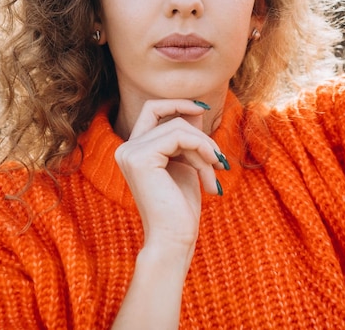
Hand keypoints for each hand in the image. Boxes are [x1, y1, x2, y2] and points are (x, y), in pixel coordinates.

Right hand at [115, 99, 224, 253]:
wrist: (174, 240)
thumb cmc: (181, 207)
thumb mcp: (187, 163)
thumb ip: (187, 137)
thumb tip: (196, 109)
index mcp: (133, 149)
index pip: (152, 109)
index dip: (177, 103)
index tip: (203, 109)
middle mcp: (126, 148)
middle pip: (168, 116)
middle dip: (198, 131)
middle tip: (217, 156)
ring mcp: (130, 152)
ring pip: (178, 126)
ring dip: (204, 148)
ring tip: (215, 172)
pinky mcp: (141, 158)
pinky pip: (180, 136)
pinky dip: (201, 150)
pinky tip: (210, 173)